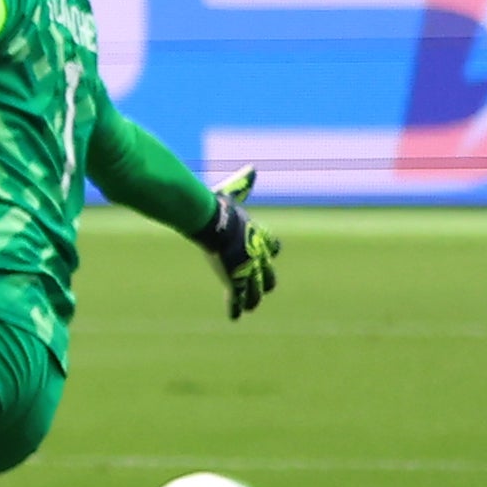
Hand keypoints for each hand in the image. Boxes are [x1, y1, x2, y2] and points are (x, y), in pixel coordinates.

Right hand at [202, 165, 279, 319]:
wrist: (215, 223)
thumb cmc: (221, 207)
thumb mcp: (233, 195)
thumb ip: (243, 185)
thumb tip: (252, 168)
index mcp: (258, 236)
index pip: (272, 246)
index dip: (270, 251)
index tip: (269, 254)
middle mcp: (257, 256)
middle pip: (267, 273)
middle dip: (265, 281)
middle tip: (263, 287)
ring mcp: (246, 270)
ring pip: (253, 290)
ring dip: (251, 299)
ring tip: (249, 306)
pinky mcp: (235, 281)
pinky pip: (236, 298)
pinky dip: (235, 308)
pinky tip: (235, 317)